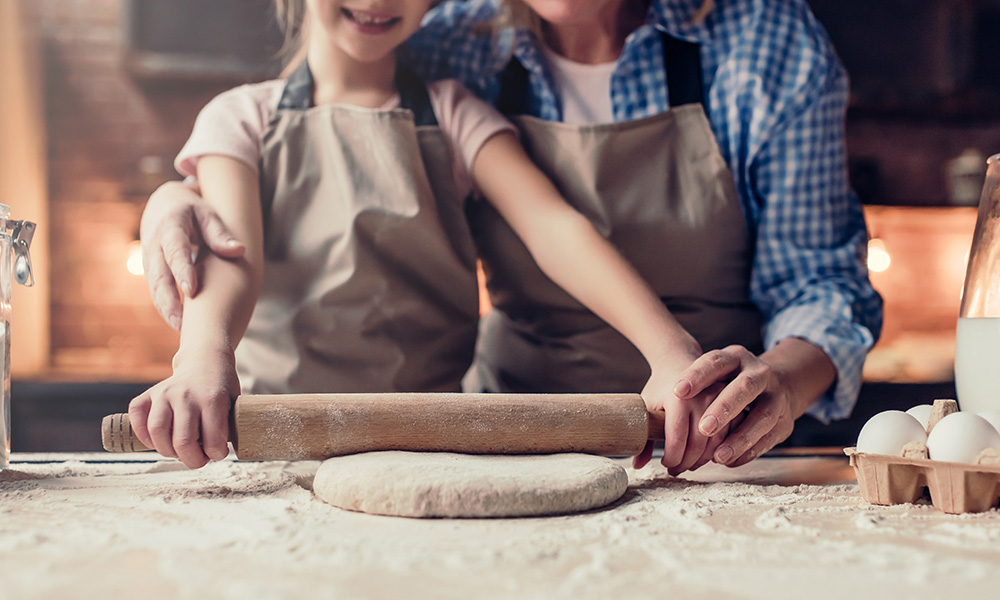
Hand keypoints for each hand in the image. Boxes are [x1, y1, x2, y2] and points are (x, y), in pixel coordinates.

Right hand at [128, 344, 239, 468]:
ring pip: (157, 432)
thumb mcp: (234, 404)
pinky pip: (136, 418)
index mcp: (212, 399)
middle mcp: (186, 395)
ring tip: (179, 451)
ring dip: (168, 452)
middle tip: (199, 458)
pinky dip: (144, 436)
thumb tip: (217, 455)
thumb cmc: (221, 389)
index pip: (212, 440)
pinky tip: (158, 441)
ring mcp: (164, 393)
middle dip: (193, 460)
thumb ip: (227, 428)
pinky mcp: (148, 394)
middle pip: (182, 441)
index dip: (217, 454)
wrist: (205, 361)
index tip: (218, 452)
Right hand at [141, 179, 244, 331]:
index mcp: (169, 227)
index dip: (181, 271)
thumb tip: (239, 251)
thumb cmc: (192, 211)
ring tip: (184, 332)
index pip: (174, 250)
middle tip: (183, 324)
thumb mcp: (207, 215)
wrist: (163, 205)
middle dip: (168, 301)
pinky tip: (182, 326)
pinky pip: (157, 292)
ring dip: (167, 310)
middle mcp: (154, 245)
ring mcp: (149, 260)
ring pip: (154, 289)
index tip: (191, 291)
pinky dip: (167, 309)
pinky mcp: (150, 272)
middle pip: (158, 276)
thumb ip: (220, 234)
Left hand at [632, 345, 721, 473]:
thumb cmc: (661, 387)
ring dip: (703, 461)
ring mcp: (723, 401)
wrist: (680, 361)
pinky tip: (708, 454)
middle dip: (686, 464)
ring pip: (717, 444)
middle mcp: (703, 397)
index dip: (671, 459)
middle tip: (676, 469)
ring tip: (690, 464)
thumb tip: (637, 465)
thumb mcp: (647, 405)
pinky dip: (721, 450)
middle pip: (697, 445)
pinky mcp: (737, 403)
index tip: (665, 463)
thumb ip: (643, 436)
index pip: (676, 441)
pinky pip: (732, 435)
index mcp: (678, 398)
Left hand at [674, 345, 795, 467]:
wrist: (771, 384)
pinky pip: (770, 436)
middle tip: (704, 428)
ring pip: (763, 416)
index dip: (697, 375)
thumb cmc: (719, 386)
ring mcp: (775, 395)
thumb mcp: (704, 380)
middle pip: (744, 387)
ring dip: (741, 437)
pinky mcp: (785, 420)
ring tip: (718, 456)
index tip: (677, 391)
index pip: (715, 361)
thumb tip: (642, 443)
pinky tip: (730, 460)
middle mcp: (758, 372)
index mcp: (735, 357)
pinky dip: (751, 450)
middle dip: (725, 407)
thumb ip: (675, 401)